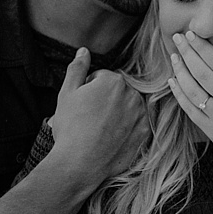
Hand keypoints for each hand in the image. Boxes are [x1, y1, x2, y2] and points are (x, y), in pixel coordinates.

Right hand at [46, 47, 146, 181]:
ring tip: (99, 129)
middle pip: (117, 91)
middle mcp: (133, 94)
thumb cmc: (70, 126)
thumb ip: (77, 69)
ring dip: (117, 113)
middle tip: (89, 118)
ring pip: (128, 107)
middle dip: (105, 100)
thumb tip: (84, 51)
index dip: (88, 90)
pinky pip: (135, 124)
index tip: (82, 105)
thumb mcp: (66, 93)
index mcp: (114, 81)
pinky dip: (125, 129)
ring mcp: (141, 114)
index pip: (102, 78)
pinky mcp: (145, 133)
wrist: (79, 162)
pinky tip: (110, 138)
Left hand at [167, 31, 212, 182]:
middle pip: (203, 74)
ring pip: (193, 90)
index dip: (203, 48)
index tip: (192, 35)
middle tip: (178, 38)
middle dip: (188, 53)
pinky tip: (173, 81)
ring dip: (181, 71)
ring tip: (174, 56)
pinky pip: (190, 110)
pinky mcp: (211, 131)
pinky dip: (180, 94)